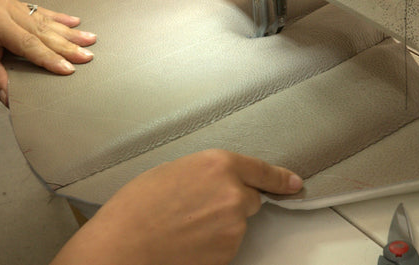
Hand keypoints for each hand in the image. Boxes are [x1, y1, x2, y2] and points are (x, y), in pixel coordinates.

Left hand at [0, 0, 95, 105]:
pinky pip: (40, 12)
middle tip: (87, 55)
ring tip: (89, 39)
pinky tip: (74, 21)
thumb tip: (18, 102)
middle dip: (67, 45)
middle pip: (42, 31)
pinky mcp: (12, 4)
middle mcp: (3, 8)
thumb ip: (1, 83)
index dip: (50, 58)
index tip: (69, 69)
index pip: (29, 44)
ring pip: (44, 22)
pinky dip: (58, 19)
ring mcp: (9, 4)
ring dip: (68, 32)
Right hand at [51, 149, 303, 264]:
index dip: (281, 178)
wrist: (123, 247)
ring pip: (236, 223)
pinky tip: (187, 240)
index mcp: (218, 164)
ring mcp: (233, 226)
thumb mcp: (171, 171)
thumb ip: (203, 172)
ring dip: (219, 224)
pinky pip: (227, 244)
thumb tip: (214, 181)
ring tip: (184, 225)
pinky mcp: (228, 253)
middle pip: (249, 198)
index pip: (261, 170)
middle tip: (198, 207)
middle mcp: (233, 193)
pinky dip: (213, 243)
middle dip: (231, 201)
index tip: (294, 184)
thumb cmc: (136, 208)